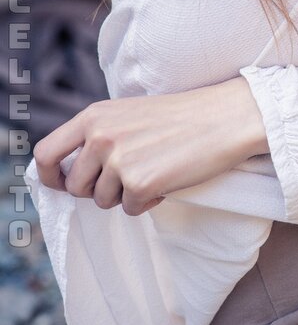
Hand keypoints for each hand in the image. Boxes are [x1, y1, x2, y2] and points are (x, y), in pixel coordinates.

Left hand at [32, 76, 268, 216]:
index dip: (50, 176)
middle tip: (129, 177)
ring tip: (153, 172)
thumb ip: (99, 135)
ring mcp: (118, 160)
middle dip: (98, 190)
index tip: (64, 184)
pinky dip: (149, 202)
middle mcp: (99, 136)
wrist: (225, 118)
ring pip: (102, 201)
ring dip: (126, 196)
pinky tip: (168, 180)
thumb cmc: (182, 117)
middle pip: (75, 186)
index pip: (46, 153)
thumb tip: (73, 173)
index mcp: (94, 116)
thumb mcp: (129, 114)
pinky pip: (131, 209)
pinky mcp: (140, 183)